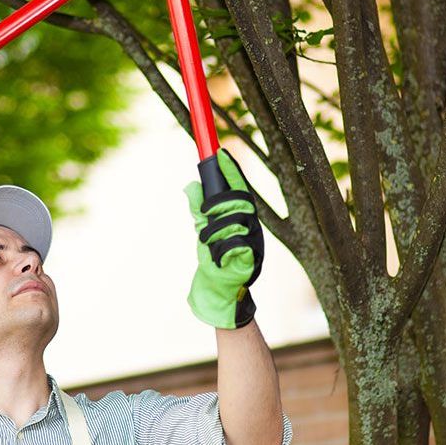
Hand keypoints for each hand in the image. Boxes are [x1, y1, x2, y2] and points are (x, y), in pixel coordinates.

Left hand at [184, 148, 263, 328]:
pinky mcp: (252, 258)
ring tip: (205, 243)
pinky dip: (220, 250)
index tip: (219, 152)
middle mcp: (252, 226)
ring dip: (213, 232)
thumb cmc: (214, 259)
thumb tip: (190, 186)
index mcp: (242, 217)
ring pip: (235, 222)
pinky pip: (236, 244)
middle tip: (203, 213)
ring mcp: (255, 241)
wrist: (220, 292)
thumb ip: (199, 210)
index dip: (231, 170)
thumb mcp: (204, 231)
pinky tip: (215, 258)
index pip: (239, 188)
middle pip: (240, 201)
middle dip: (217, 205)